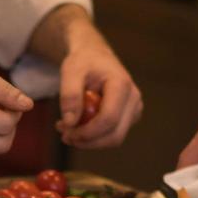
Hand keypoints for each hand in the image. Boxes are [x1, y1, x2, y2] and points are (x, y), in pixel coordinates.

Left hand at [56, 25, 142, 148]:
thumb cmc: (84, 61)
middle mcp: (133, 100)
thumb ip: (70, 95)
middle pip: (115, 135)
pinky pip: (112, 135)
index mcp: (122, 85)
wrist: (95, 56)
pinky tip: (77, 126)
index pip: (109, 119)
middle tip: (64, 136)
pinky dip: (93, 137)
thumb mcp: (71, 71)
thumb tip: (70, 123)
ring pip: (114, 139)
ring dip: (89, 141)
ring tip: (66, 130)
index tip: (66, 132)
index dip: (88, 132)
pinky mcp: (128, 118)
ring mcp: (133, 110)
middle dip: (88, 141)